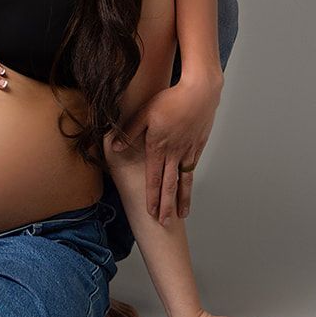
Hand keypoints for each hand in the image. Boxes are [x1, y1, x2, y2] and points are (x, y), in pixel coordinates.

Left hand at [109, 72, 221, 223]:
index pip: (153, 178)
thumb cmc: (170, 100)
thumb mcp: (144, 113)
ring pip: (184, 181)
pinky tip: (188, 189)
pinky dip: (190, 182)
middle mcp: (175, 153)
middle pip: (170, 185)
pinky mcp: (198, 146)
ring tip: (182, 215)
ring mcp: (188, 151)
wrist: (200, 92)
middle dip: (167, 206)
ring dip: (183, 199)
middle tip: (165, 224)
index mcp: (159, 147)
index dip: (152, 197)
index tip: (150, 212)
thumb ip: (130, 131)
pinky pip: (192, 169)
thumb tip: (115, 147)